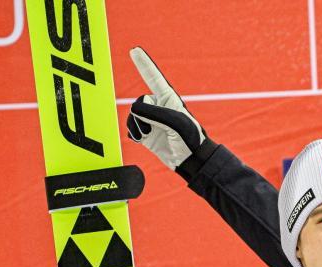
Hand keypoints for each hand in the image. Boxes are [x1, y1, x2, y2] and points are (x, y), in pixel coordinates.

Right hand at [125, 47, 205, 171]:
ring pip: (132, 116)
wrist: (191, 161)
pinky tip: (147, 140)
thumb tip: (134, 111)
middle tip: (161, 127)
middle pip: (138, 103)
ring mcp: (150, 119)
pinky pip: (130, 129)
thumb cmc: (190, 139)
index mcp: (168, 98)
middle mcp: (157, 106)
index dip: (144, 64)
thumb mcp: (176, 123)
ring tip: (155, 135)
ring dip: (140, 127)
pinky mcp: (144, 132)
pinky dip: (136, 135)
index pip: (153, 77)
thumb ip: (155, 114)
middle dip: (145, 116)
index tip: (135, 50)